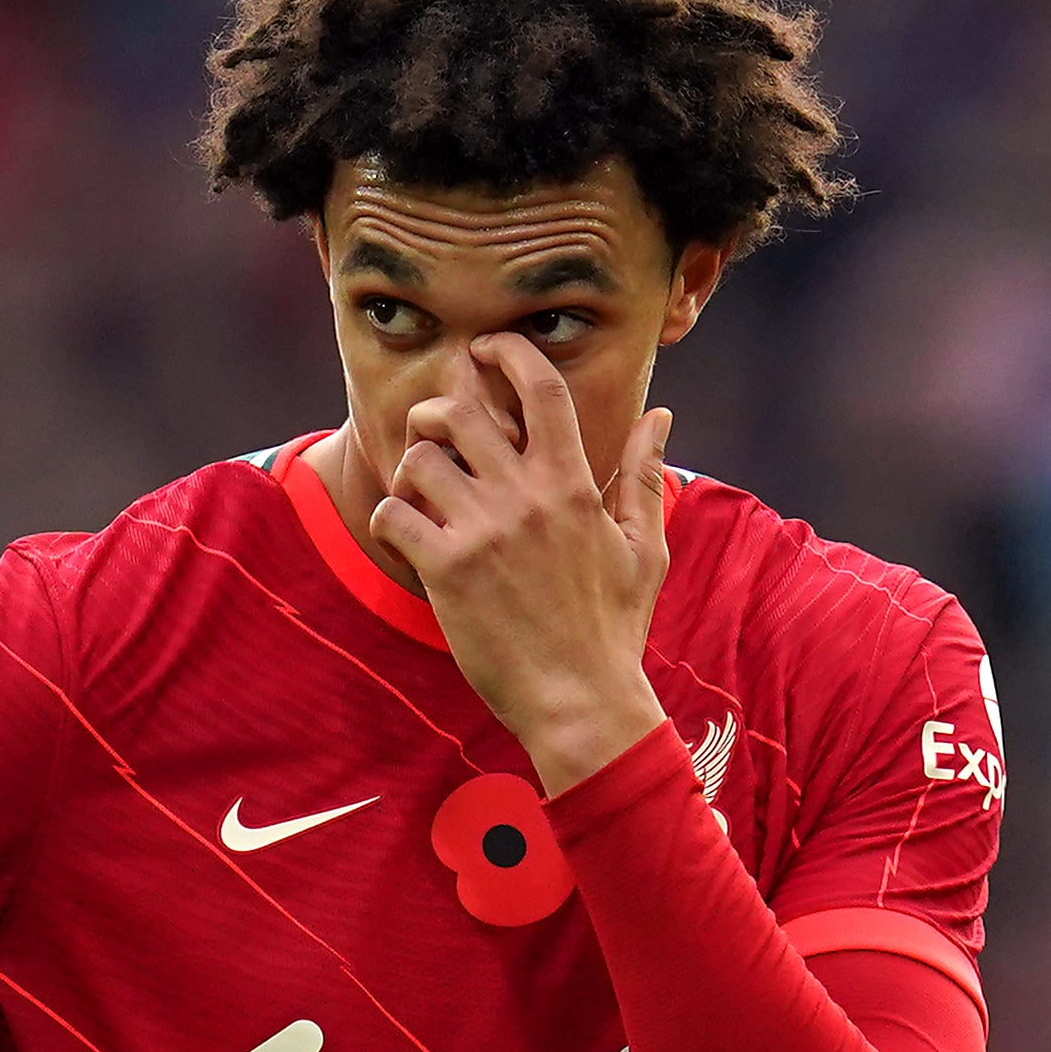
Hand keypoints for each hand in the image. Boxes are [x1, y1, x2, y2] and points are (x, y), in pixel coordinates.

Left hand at [375, 333, 673, 793]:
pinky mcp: (447, 570)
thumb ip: (644, 476)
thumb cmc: (613, 628)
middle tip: (439, 435)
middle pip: (460, 410)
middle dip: (439, 410)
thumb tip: (661, 416)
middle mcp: (526, 498)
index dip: (506, 351)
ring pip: (419, 458)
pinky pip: (391, 513)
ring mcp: (484, 532)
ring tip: (426, 496)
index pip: (540, 387)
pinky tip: (408, 538)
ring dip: (413, 470)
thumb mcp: (643, 548)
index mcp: (574, 485)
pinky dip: (389, 519)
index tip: (486, 348)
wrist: (583, 703)